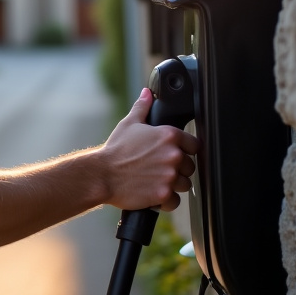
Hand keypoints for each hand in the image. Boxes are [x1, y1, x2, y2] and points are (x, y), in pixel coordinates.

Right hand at [98, 89, 198, 211]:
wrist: (101, 174)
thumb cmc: (115, 150)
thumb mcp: (128, 124)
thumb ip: (142, 107)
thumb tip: (147, 93)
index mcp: (169, 136)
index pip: (194, 145)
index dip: (186, 150)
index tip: (176, 154)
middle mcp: (173, 155)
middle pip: (190, 167)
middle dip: (178, 169)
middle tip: (160, 169)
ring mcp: (169, 176)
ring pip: (184, 184)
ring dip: (173, 185)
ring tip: (156, 182)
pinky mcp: (163, 194)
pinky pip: (175, 201)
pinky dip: (166, 201)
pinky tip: (155, 194)